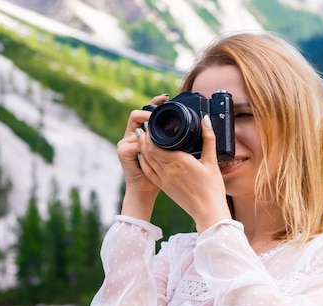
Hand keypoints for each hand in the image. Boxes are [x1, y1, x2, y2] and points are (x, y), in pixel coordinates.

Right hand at [118, 94, 169, 220]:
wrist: (145, 192)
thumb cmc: (162, 176)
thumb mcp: (173, 156)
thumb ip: (178, 141)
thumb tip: (198, 126)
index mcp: (145, 135)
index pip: (148, 113)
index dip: (155, 103)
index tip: (166, 97)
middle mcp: (133, 136)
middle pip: (138, 114)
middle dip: (150, 108)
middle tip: (162, 103)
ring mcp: (126, 143)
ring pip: (134, 122)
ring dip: (146, 119)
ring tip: (157, 117)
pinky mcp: (124, 151)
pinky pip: (133, 141)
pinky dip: (142, 138)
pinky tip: (151, 134)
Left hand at [138, 114, 231, 232]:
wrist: (207, 211)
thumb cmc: (212, 187)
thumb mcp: (212, 161)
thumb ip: (208, 139)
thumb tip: (205, 120)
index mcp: (178, 161)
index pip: (154, 145)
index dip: (149, 134)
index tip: (151, 124)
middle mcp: (167, 170)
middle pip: (147, 151)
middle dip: (144, 138)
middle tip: (146, 128)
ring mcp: (164, 180)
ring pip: (146, 161)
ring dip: (143, 149)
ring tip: (144, 139)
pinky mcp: (164, 187)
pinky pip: (149, 172)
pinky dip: (145, 162)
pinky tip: (145, 157)